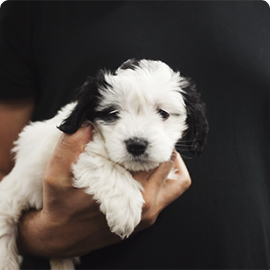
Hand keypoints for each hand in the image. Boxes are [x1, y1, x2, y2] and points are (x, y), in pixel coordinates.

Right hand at [17, 125, 190, 257]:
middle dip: (162, 148)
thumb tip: (87, 122)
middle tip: (149, 135)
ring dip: (169, 163)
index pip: (159, 159)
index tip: (147, 127)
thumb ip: (70, 146)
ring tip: (152, 151)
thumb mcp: (56, 174)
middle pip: (171, 168)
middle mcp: (145, 206)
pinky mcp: (147, 219)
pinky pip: (170, 194)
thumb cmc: (61, 206)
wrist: (62, 237)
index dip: (156, 139)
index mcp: (130, 195)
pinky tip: (147, 168)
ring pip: (177, 182)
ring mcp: (149, 215)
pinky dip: (165, 177)